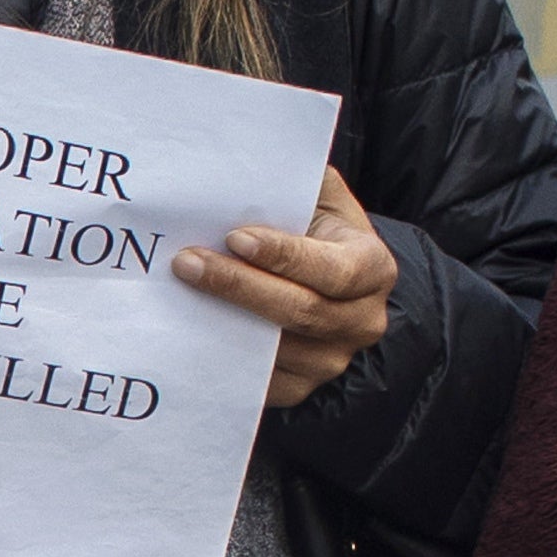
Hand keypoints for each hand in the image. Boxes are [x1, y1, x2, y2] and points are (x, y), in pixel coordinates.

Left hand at [174, 165, 396, 407]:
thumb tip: (241, 171)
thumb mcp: (319, 195)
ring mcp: (334, 359)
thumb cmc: (315, 227)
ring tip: (182, 291)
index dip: (285, 257)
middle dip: (239, 287)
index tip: (235, 238)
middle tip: (187, 263)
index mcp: (374, 268)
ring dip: (225, 321)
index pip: (333, 270)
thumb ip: (293, 183)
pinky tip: (192, 326)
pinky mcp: (302, 385)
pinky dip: (226, 354)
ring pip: (277, 350)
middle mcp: (363, 320)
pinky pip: (262, 380)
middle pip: (301, 312)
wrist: (328, 276)